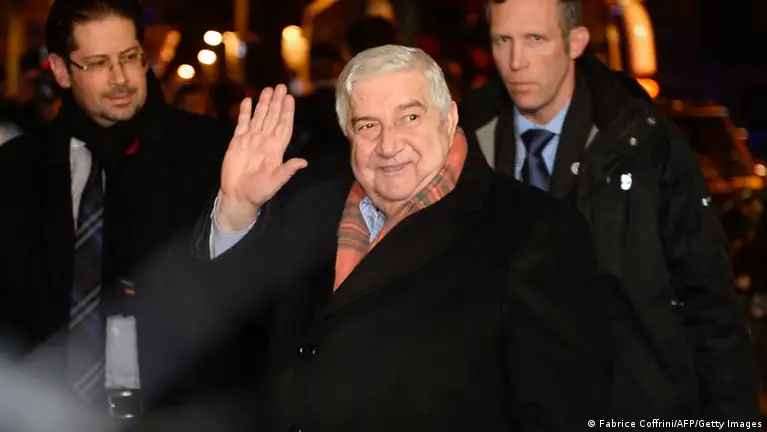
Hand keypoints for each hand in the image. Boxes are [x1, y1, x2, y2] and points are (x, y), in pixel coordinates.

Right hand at [217, 84, 306, 230]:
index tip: (290, 98)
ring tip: (268, 89)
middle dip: (277, 102)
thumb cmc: (259, 192)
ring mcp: (251, 140)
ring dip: (264, 103)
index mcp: (276, 149)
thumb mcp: (276, 182)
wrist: (237, 196)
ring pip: (259, 117)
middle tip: (281, 86)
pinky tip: (248, 101)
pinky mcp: (237, 142)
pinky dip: (245, 112)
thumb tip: (303, 162)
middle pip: (273, 117)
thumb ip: (287, 170)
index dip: (287, 112)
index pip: (284, 126)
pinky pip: (242, 123)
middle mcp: (265, 141)